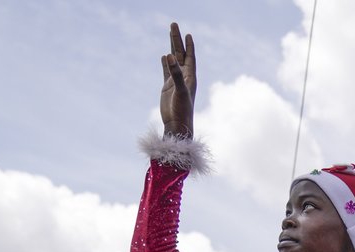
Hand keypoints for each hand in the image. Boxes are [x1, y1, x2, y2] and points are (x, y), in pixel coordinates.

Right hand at [160, 23, 196, 137]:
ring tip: (170, 34)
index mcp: (190, 77)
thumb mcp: (180, 90)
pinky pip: (167, 71)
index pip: (190, 56)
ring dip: (171, 47)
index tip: (187, 33)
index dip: (189, 45)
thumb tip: (169, 55)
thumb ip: (176, 73)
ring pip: (173, 60)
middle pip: (180, 54)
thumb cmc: (182, 110)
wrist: (177, 124)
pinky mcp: (168, 87)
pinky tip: (164, 56)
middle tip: (174, 24)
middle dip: (177, 39)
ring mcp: (175, 81)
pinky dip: (165, 62)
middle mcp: (184, 77)